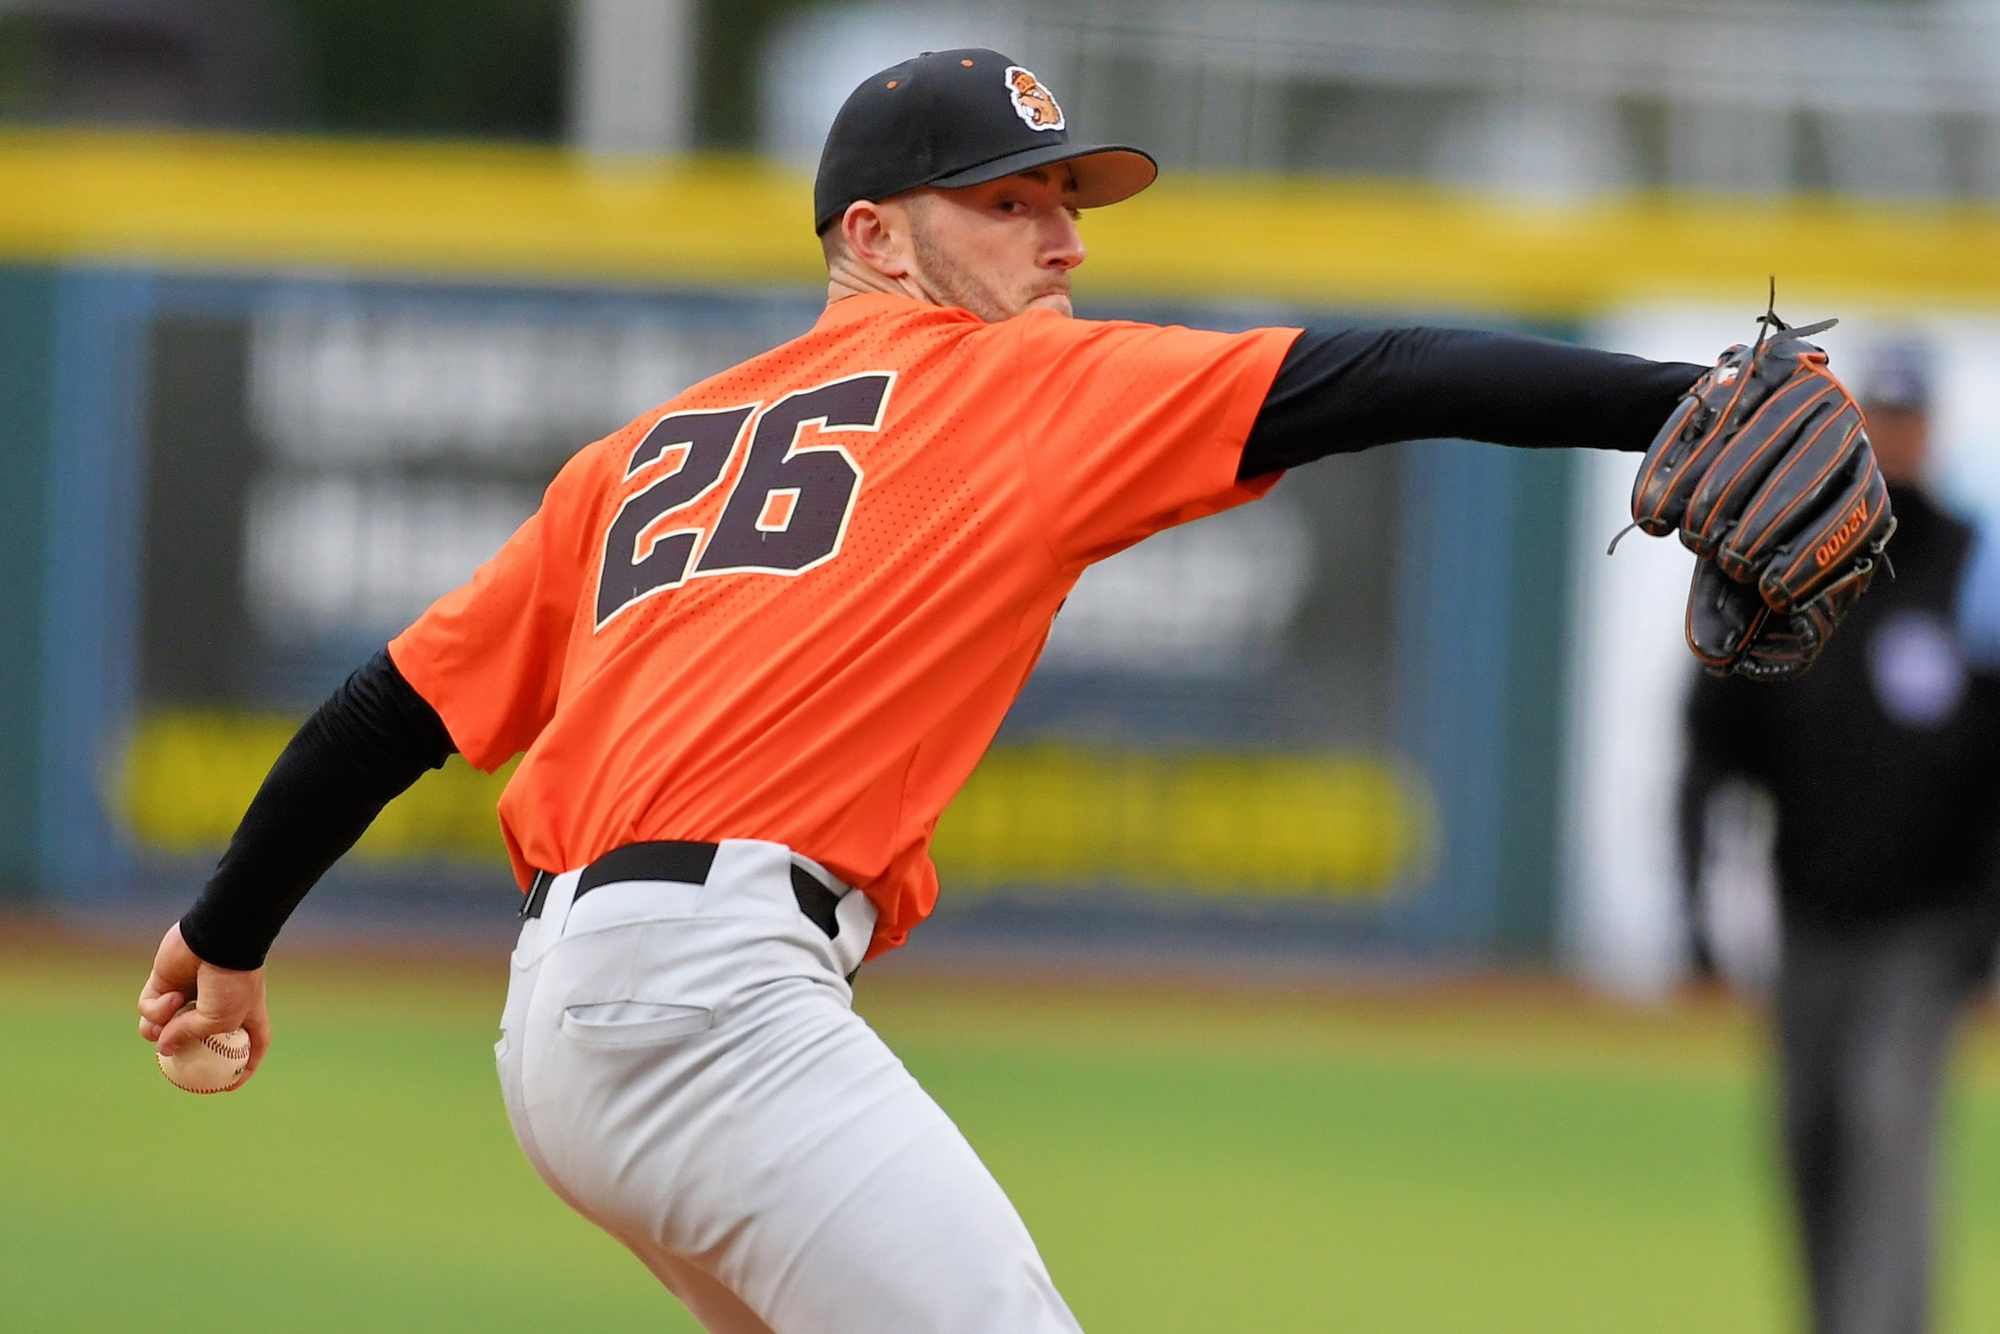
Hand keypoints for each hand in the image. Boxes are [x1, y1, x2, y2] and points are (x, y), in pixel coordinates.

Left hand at [138, 923, 270, 1083]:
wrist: (218, 939)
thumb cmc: (230, 981)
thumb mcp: (219, 1021)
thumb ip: (189, 1038)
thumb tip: (162, 1049)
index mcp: (245, 1015)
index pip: (250, 1048)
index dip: (242, 1070)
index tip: (227, 1088)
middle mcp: (218, 1006)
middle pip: (198, 1041)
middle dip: (181, 1053)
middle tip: (172, 1062)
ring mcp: (190, 994)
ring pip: (162, 1028)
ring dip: (160, 1031)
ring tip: (168, 1023)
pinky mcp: (165, 982)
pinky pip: (151, 1006)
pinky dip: (157, 1008)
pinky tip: (171, 997)